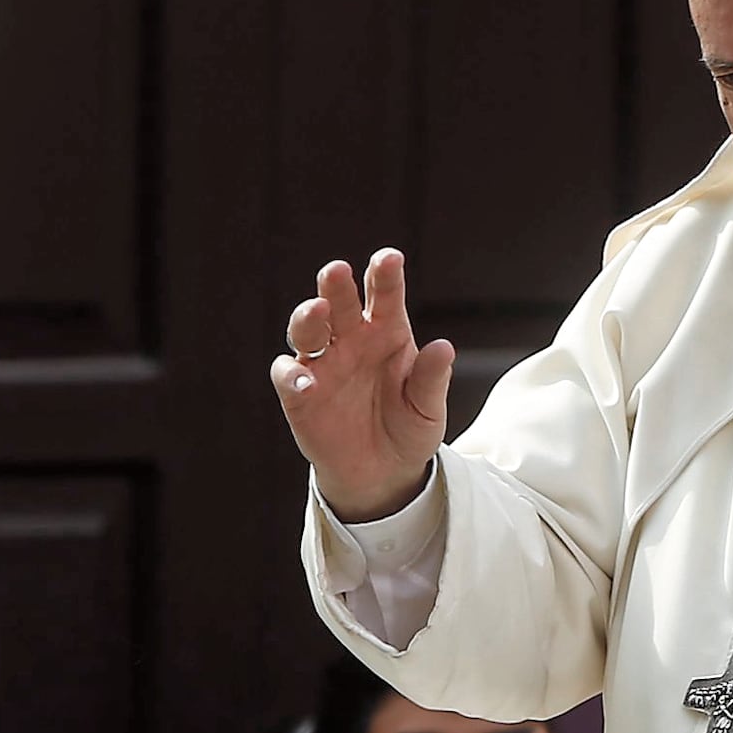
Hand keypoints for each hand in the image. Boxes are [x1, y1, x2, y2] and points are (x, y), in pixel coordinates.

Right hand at [275, 250, 456, 524]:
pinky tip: (307, 381)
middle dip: (335, 284)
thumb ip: (432, 380)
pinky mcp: (299, 393)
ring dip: (307, 316)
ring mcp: (322, 363)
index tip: (389, 258)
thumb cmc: (409, 429)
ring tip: (317, 311)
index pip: (384, 295)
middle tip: (337, 271)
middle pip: (337, 301)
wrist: (384, 473)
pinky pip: (288, 375)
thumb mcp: (428, 409)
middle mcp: (351, 339)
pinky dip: (292, 375)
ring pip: (306, 328)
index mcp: (387, 332)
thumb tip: (444, 348)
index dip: (384, 275)